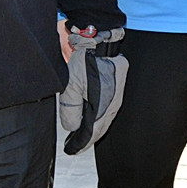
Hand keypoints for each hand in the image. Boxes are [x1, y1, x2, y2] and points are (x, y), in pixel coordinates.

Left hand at [58, 27, 128, 154]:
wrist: (102, 37)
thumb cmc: (87, 59)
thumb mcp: (72, 85)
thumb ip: (71, 109)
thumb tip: (72, 127)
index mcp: (103, 106)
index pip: (92, 133)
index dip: (80, 144)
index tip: (71, 150)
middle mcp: (112, 104)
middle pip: (100, 128)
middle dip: (88, 138)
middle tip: (76, 146)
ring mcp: (116, 96)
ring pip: (105, 119)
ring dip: (94, 128)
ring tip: (82, 134)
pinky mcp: (116, 87)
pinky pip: (108, 109)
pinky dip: (100, 117)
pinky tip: (93, 116)